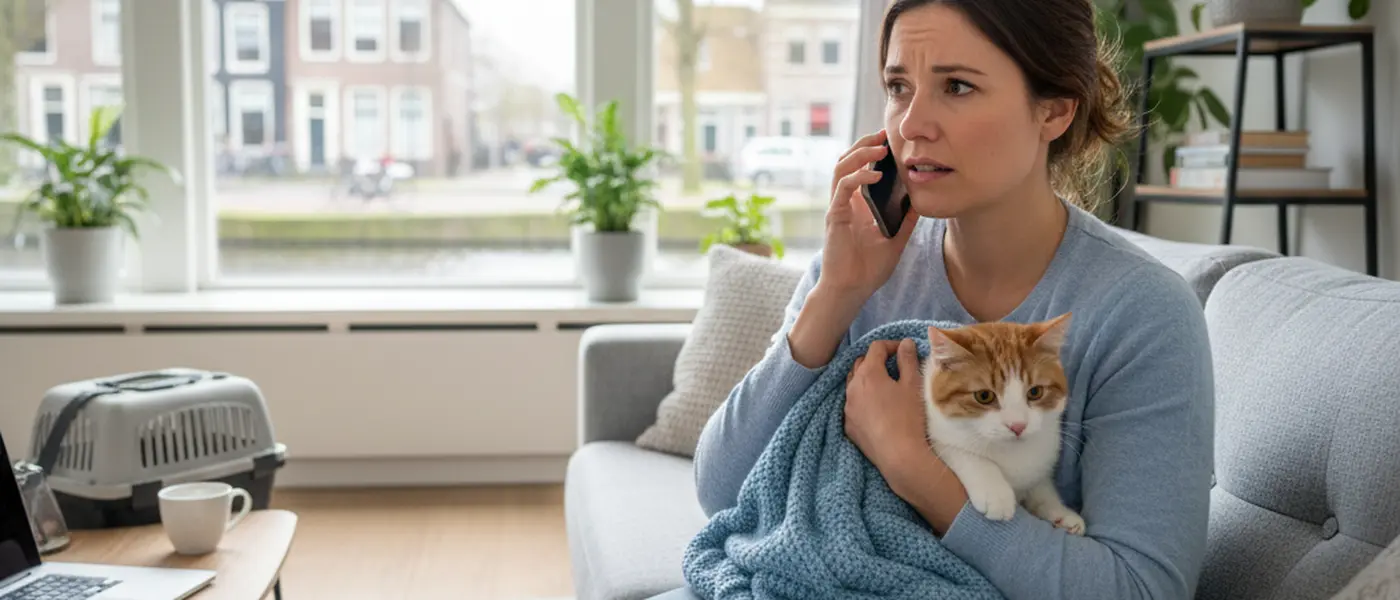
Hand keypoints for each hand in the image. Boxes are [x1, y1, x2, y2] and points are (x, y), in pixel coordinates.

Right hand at [819, 130, 918, 301]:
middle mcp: (845, 202)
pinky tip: (875, 174)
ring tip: (879, 148)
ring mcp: (838, 207)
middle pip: (847, 161)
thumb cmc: (868, 269)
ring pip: (841, 168)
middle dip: (864, 144)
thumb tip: (922, 202)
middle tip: (883, 134)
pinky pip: (843, 188)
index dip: (871, 151)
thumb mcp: (896, 239)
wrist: (852, 290)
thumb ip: (906, 220)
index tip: (889, 140)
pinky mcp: (835, 215)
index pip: (859, 168)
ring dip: (859, 153)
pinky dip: (858, 176)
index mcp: (858, 205)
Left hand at [844, 338, 928, 474]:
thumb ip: (908, 360)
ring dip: (866, 380)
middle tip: (894, 366)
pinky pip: (852, 405)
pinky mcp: (848, 425)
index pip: (876, 348)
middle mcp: (852, 387)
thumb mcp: (913, 384)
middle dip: (876, 360)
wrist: (899, 455)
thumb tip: (905, 343)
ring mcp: (847, 407)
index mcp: (868, 373)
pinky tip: (876, 408)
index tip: (905, 350)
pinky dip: (862, 400)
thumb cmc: (908, 416)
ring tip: (884, 386)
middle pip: (860, 363)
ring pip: (853, 385)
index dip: (891, 345)